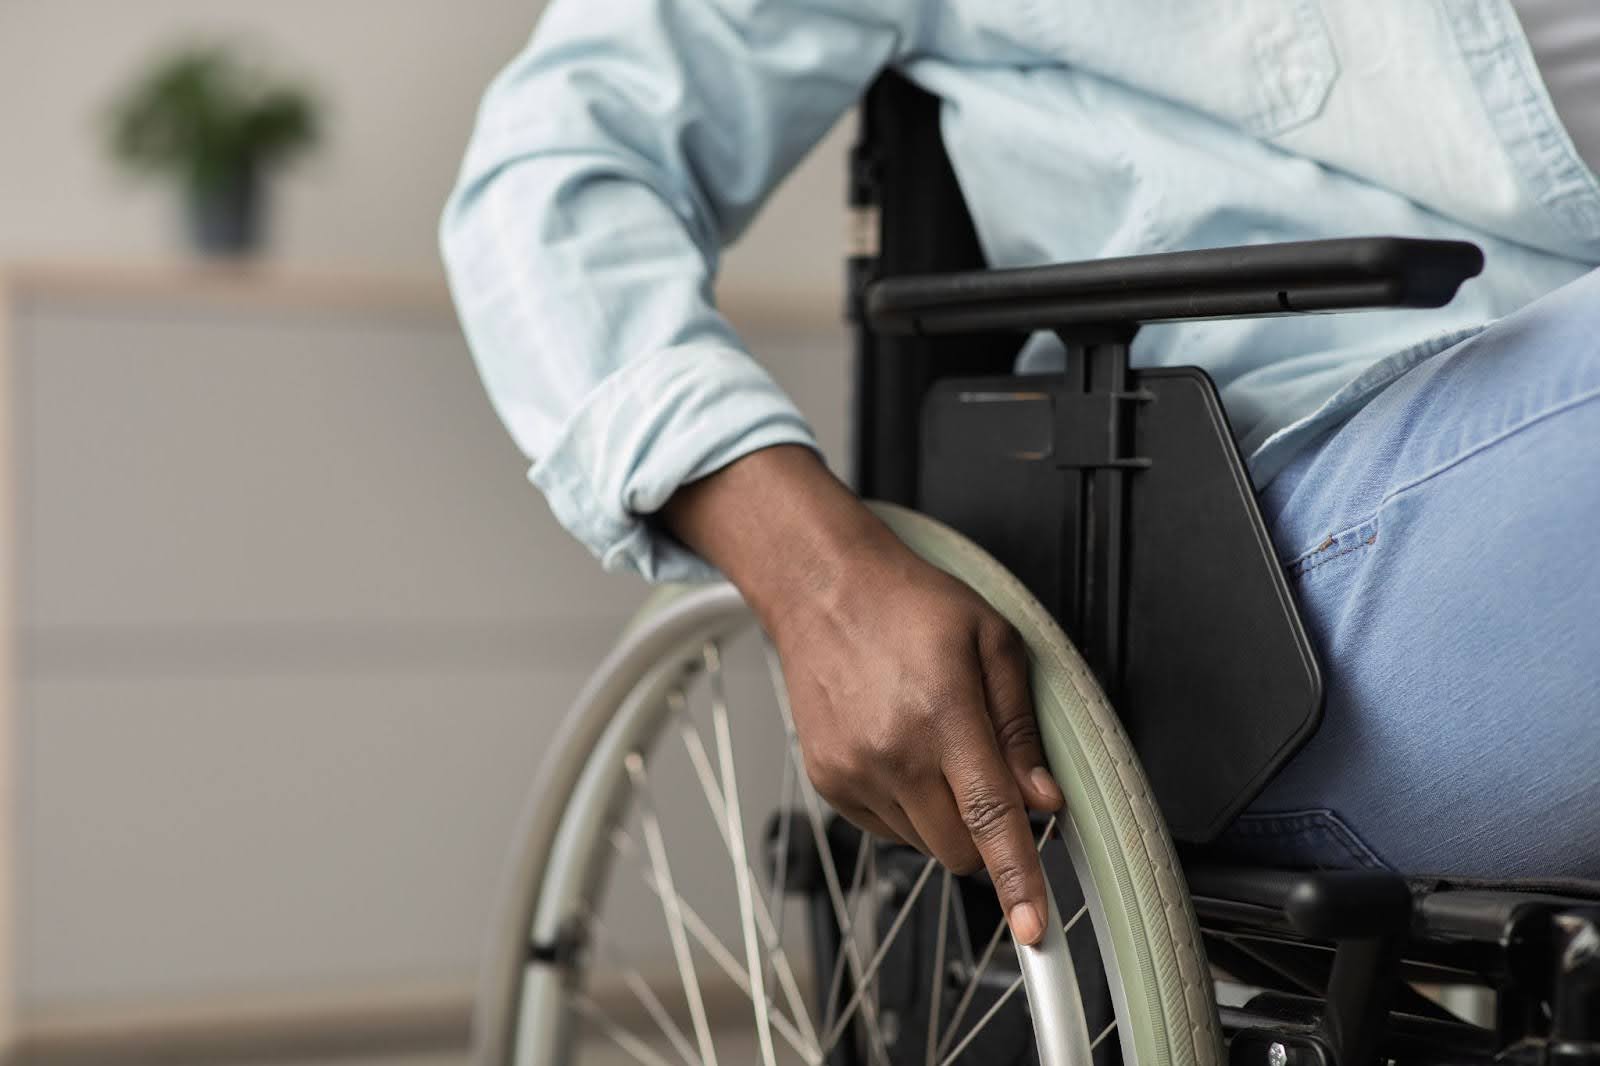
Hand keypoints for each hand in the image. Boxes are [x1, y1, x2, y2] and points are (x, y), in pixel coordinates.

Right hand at [662, 446, 1063, 943]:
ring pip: (923, 845)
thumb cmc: (909, 604)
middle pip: (957, 848)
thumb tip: (1045, 799)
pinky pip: (886, 829)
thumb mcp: (994, 642)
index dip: (1018, 877)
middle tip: (986, 779)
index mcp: (943, 711)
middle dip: (985, 835)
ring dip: (944, 818)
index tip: (1033, 928)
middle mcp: (892, 750)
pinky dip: (908, 808)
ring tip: (933, 745)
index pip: (990, 815)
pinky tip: (902, 752)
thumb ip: (1022, 728)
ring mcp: (853, 770)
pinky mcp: (828, 780)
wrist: (822, 588)